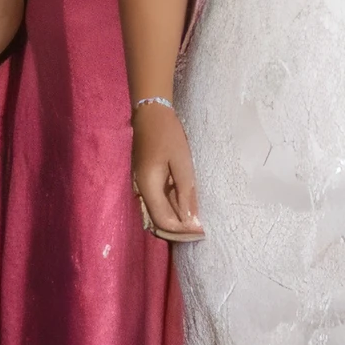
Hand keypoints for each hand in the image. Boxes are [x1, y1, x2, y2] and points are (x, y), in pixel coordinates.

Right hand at [131, 104, 203, 239]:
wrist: (151, 114)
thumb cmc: (168, 135)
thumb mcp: (181, 163)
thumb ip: (185, 192)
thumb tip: (190, 220)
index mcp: (148, 187)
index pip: (164, 222)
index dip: (182, 230)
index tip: (202, 231)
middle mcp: (142, 191)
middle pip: (159, 221)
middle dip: (180, 229)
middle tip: (201, 229)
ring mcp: (142, 186)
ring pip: (159, 213)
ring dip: (177, 220)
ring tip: (197, 220)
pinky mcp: (147, 180)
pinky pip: (159, 202)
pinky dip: (173, 208)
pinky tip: (187, 205)